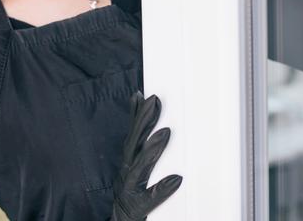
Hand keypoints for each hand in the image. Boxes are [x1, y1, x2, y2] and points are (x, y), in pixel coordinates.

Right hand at [109, 91, 182, 220]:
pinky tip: (176, 180)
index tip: (142, 96)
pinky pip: (150, 198)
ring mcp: (130, 189)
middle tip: (154, 102)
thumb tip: (147, 121)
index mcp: (127, 162)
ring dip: (152, 149)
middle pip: (134, 143)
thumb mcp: (133, 168)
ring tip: (165, 133)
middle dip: (143, 122)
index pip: (132, 134)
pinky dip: (162, 189)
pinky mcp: (137, 207)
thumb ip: (140, 146)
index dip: (136, 115)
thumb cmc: (130, 195)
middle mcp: (126, 172)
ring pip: (140, 167)